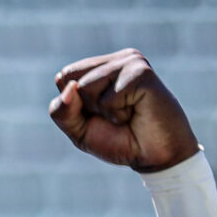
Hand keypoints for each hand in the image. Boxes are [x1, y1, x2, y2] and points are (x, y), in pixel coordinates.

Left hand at [50, 50, 200, 172]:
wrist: (155, 156)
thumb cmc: (119, 140)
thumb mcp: (78, 129)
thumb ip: (62, 110)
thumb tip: (70, 86)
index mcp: (101, 67)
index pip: (64, 76)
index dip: (73, 104)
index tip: (98, 114)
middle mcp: (117, 60)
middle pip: (71, 78)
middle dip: (86, 106)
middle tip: (114, 114)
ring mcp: (131, 62)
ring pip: (85, 86)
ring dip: (102, 111)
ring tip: (127, 113)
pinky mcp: (142, 73)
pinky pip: (107, 98)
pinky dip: (116, 115)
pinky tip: (136, 112)